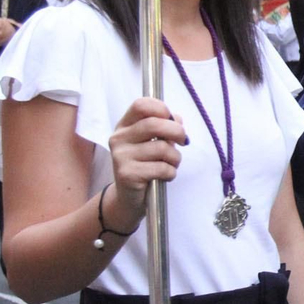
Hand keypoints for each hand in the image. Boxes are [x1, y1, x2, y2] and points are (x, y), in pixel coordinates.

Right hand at [106, 97, 187, 221]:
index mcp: (125, 126)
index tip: (173, 119)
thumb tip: (177, 119)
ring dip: (175, 158)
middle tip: (184, 141)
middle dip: (177, 132)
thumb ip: (165, 128)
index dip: (161, 108)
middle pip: (154, 124)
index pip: (141, 105)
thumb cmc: (146, 166)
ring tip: (171, 165)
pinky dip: (170, 173)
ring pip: (161, 148)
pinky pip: (161, 168)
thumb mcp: (154, 143)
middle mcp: (118, 138)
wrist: (129, 198)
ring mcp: (120, 156)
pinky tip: (164, 176)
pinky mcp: (126, 174)